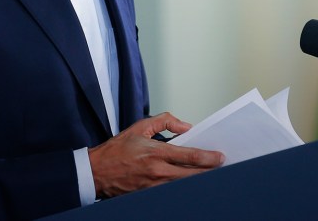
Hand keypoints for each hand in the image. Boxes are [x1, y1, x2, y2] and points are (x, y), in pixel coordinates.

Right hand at [88, 112, 224, 198]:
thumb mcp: (139, 127)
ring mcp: (153, 187)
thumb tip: (186, 127)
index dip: (208, 157)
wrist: (96, 172)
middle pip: (192, 175)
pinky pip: (171, 192)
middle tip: (221, 168)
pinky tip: (190, 183)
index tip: (219, 157)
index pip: (189, 155)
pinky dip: (182, 187)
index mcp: (155, 153)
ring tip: (209, 175)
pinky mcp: (149, 196)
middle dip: (209, 172)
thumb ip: (165, 122)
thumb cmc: (116, 150)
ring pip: (184, 185)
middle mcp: (157, 171)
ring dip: (197, 180)